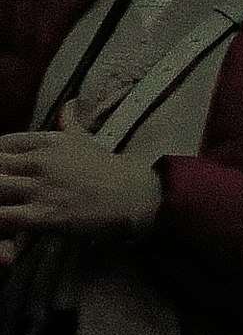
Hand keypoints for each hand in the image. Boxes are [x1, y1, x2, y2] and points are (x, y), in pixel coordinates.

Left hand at [0, 129, 162, 243]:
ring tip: (5, 204)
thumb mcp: (86, 140)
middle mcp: (40, 161)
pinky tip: (4, 230)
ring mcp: (41, 188)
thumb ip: (70, 121)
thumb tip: (70, 104)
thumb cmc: (109, 170)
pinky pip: (4, 217)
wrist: (135, 196)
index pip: (1, 144)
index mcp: (47, 141)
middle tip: (5, 191)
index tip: (5, 171)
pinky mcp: (45, 215)